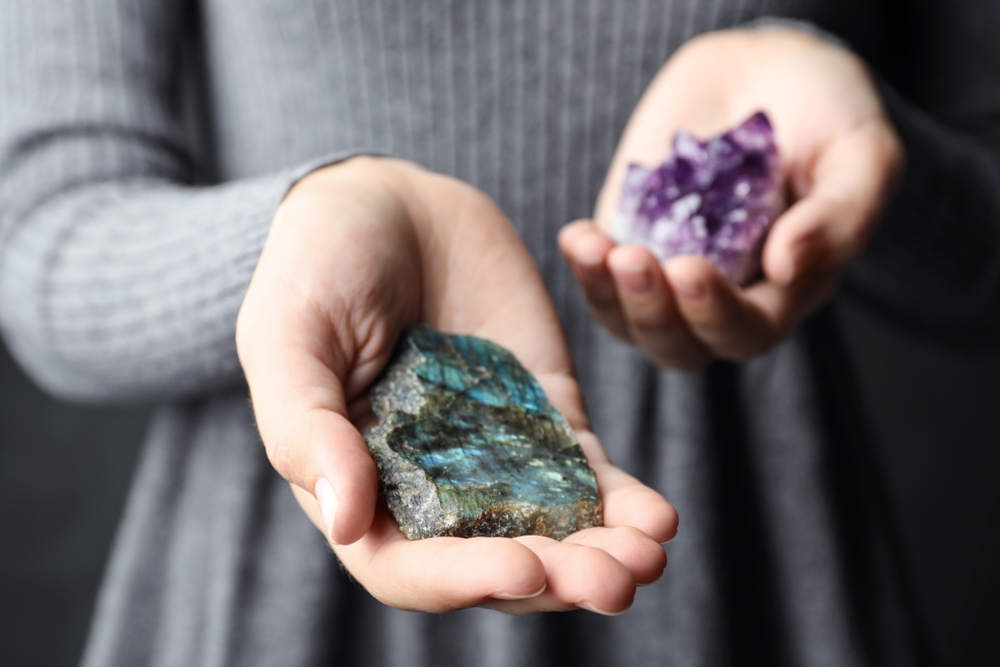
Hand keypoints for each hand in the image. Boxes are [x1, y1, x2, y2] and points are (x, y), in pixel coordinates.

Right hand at [236, 157, 676, 614]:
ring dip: (601, 554)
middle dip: (555, 580)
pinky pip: (587, 468)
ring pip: (551, 527)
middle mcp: (429, 487)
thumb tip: (346, 522)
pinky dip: (622, 500)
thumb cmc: (316, 266)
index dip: (462, 580)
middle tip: (613, 582)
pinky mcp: (545, 412)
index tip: (523, 568)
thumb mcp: (288, 338)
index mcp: (358, 485)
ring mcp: (494, 453)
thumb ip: (304, 428)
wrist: (389, 202)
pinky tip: (658, 519)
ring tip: (647, 557)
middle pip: (494, 560)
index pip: (407, 565)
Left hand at [559, 26, 903, 368]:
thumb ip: (839, 218)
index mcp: (785, 292)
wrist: (769, 69)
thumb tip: (786, 268)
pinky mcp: (630, 237)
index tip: (690, 270)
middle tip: (633, 261)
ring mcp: (669, 270)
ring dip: (606, 293)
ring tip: (591, 248)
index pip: (746, 330)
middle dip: (651, 311)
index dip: (714, 313)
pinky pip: (600, 275)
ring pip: (630, 320)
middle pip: (680, 343)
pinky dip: (584, 263)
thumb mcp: (861, 156)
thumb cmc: (830, 113)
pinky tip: (577, 237)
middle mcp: (723, 294)